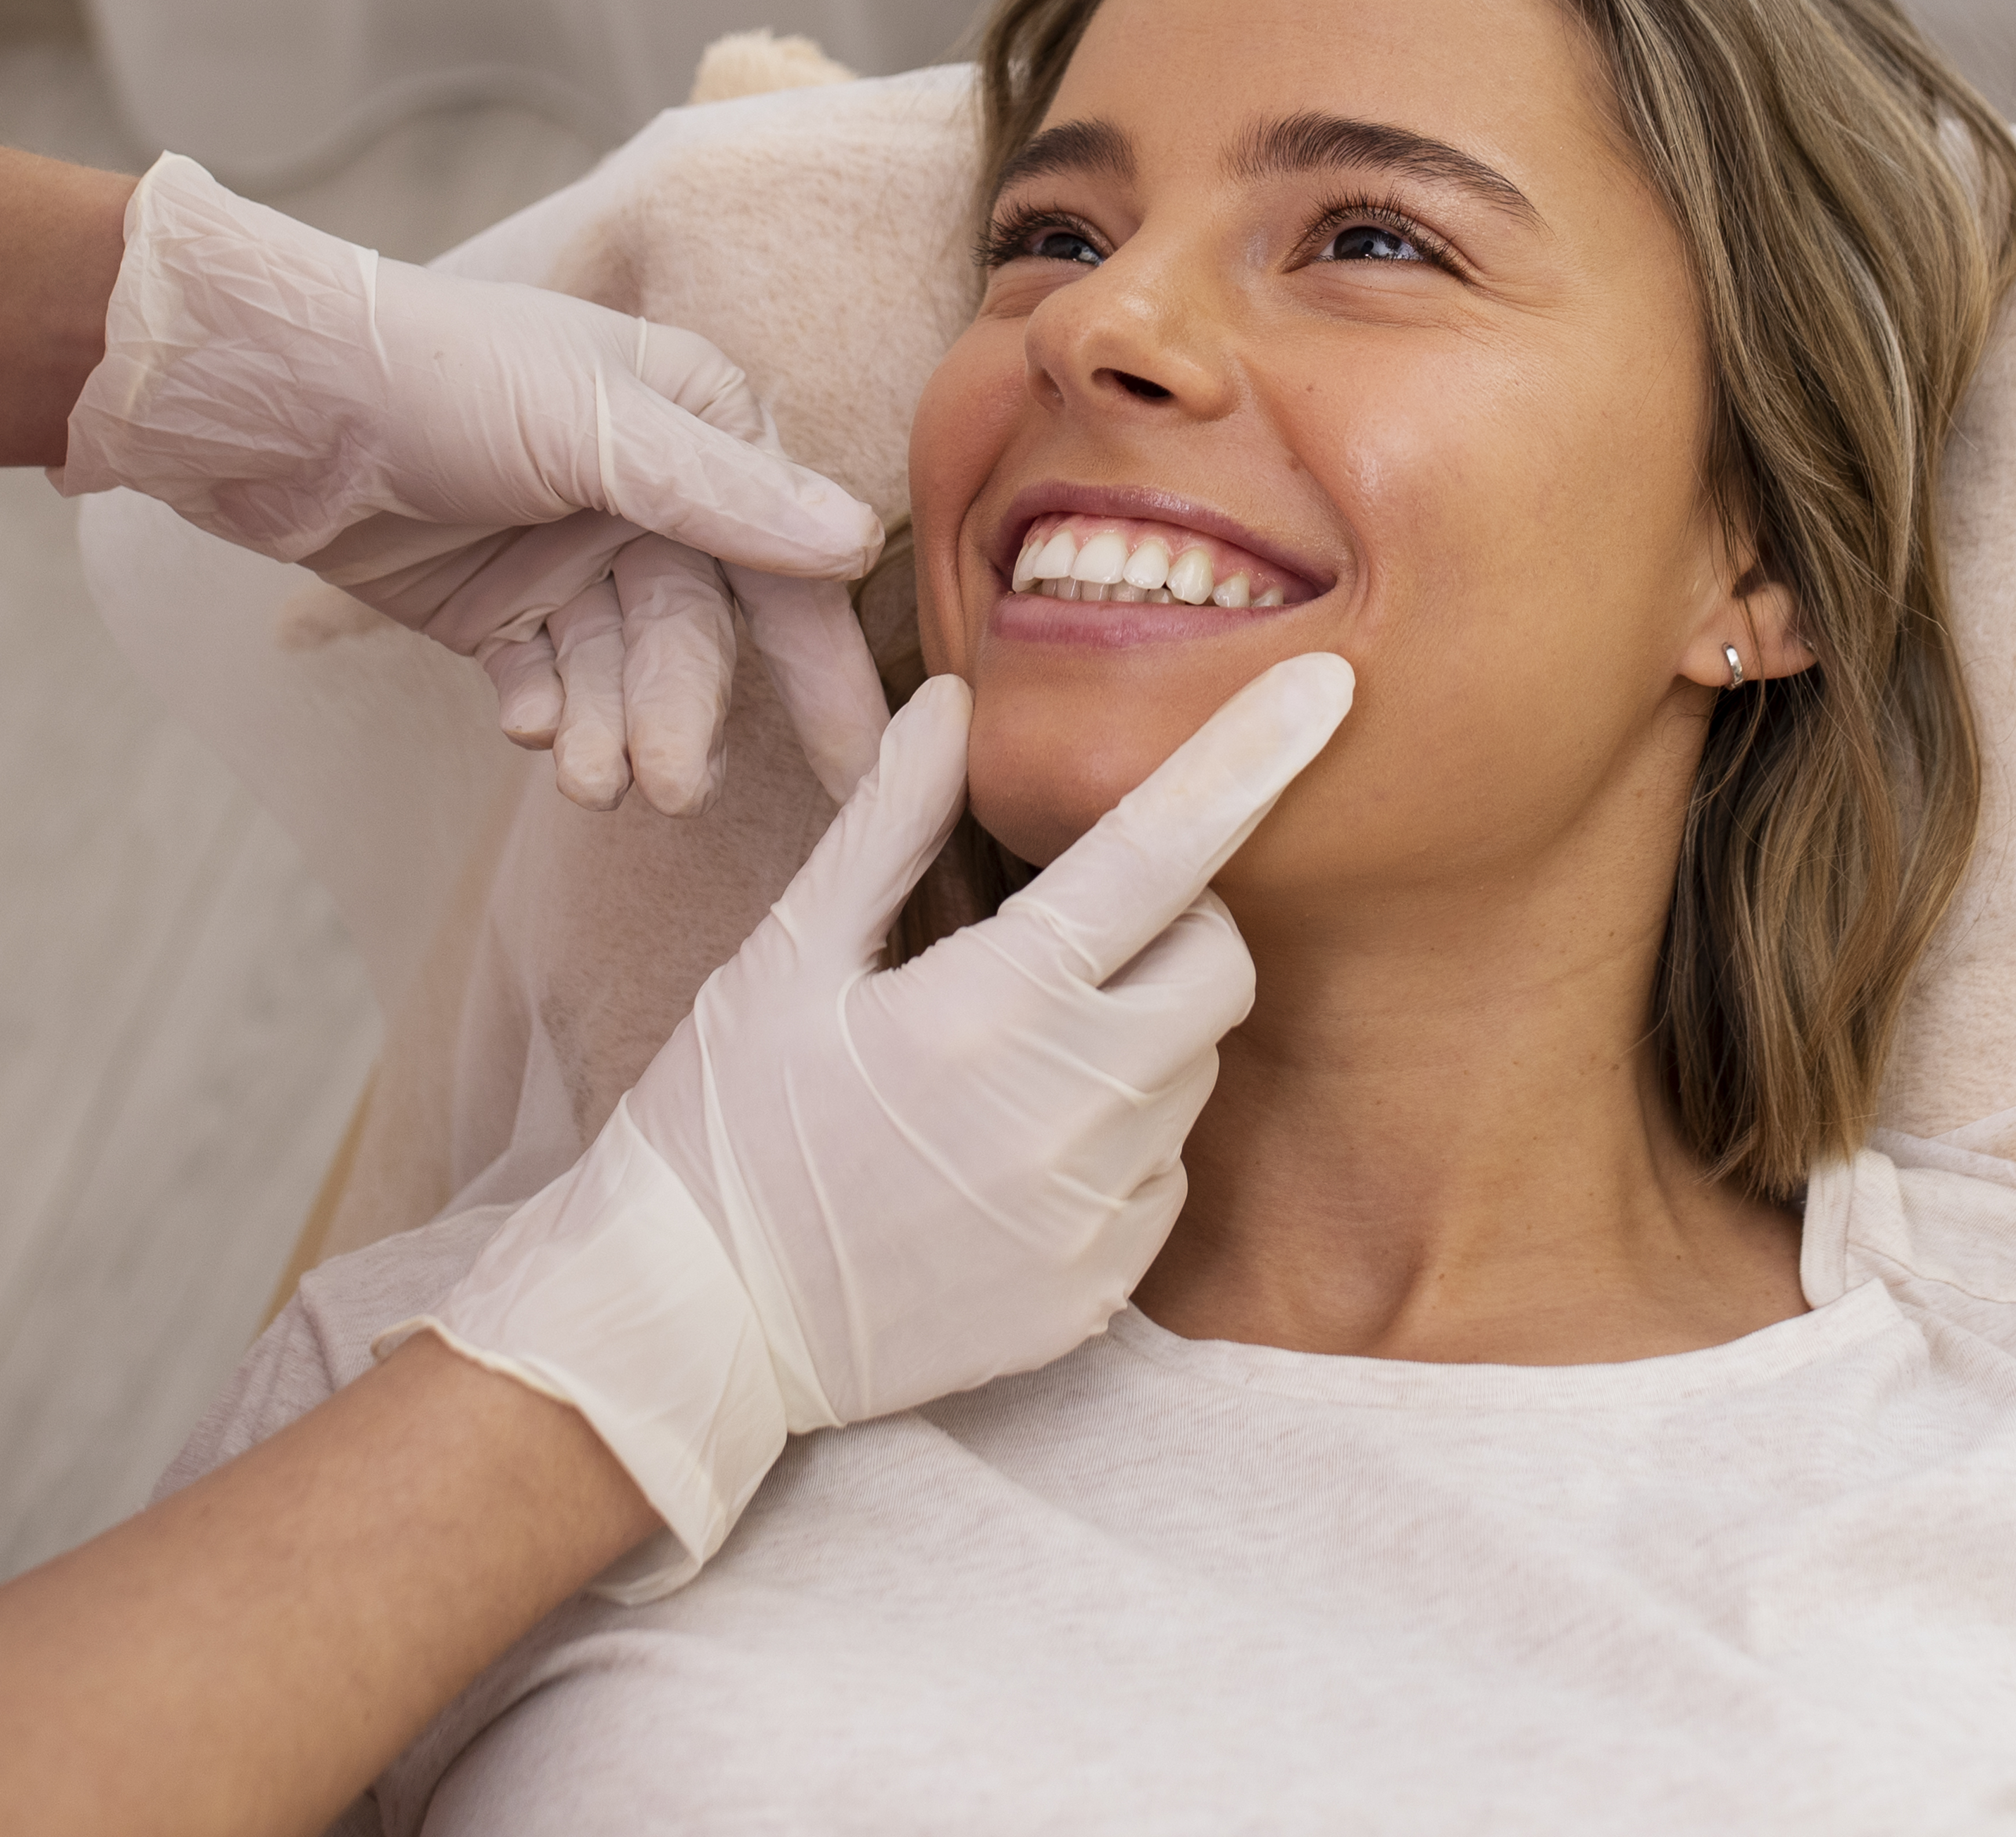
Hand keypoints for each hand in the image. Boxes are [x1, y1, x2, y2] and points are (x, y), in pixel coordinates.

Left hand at [56, 154, 891, 809]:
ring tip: (584, 778)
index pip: (781, 558)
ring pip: (620, 668)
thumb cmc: (435, 372)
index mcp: (694, 423)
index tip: (858, 763)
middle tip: (668, 787)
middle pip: (695, 630)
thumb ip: (720, 496)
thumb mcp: (591, 426)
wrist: (270, 401)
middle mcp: (646, 491)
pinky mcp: (496, 606)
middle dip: (680, 710)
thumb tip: (857, 542)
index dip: (818, 662)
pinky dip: (545, 712)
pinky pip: (548, 679)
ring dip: (610, 727)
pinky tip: (525, 726)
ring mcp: (568, 552)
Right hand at [399, 653, 1356, 1594]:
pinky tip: (1011, 1151)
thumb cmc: (721, 1123)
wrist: (689, 1328)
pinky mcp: (1094, 1293)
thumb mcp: (785, 958)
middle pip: (1220, 967)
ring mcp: (1090, 1215)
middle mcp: (1065, 1113)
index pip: (1161, 854)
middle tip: (1079, 928)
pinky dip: (1117, 1141)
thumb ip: (889, 825)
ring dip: (1138, 1036)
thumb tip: (954, 702)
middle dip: (1180, 923)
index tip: (1326, 687)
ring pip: (1192, 1073)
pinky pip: (1163, 1179)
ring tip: (1010, 1056)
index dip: (1250, 759)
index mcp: (987, 1007)